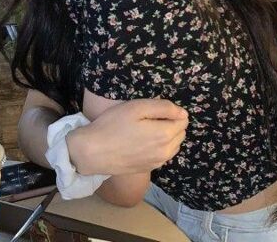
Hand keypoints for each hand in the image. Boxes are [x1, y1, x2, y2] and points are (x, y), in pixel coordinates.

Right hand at [66, 98, 187, 175]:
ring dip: (166, 135)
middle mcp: (166, 152)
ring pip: (173, 145)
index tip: (154, 109)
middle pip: (180, 133)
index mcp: (165, 135)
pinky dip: (159, 146)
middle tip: (148, 118)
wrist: (93, 152)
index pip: (183, 120)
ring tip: (145, 128)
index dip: (171, 111)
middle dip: (171, 123)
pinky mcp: (148, 169)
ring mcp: (157, 163)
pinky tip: (141, 141)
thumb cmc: (113, 125)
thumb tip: (183, 113)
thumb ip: (163, 108)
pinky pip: (163, 155)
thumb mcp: (137, 107)